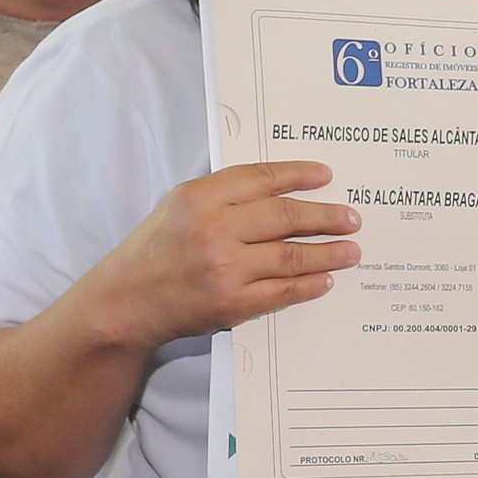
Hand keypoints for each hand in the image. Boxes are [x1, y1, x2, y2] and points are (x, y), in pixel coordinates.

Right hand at [72, 161, 360, 353]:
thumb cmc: (155, 250)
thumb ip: (224, 194)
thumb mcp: (179, 207)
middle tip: (352, 218)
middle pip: (286, 216)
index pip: (261, 178)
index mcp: (199, 198)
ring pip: (292, 255)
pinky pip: (284, 291)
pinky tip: (325, 280)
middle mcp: (214, 230)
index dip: (298, 174)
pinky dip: (310, 285)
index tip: (326, 175)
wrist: (125, 302)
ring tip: (351, 250)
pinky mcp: (233, 303)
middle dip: (326, 216)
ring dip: (329, 253)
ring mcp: (225, 268)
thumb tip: (283, 188)